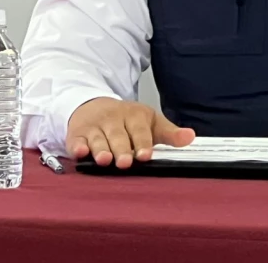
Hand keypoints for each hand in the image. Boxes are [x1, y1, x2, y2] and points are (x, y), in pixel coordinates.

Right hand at [66, 98, 195, 168]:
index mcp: (134, 115)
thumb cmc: (125, 119)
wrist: (93, 105)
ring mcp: (94, 127)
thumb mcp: (150, 122)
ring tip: (105, 160)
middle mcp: (113, 120)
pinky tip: (79, 152)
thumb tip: (190, 137)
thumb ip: (169, 133)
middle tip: (125, 162)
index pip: (139, 130)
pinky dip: (77, 147)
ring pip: (98, 139)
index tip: (145, 155)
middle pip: (118, 136)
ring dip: (101, 149)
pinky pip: (76, 141)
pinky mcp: (77, 134)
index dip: (142, 143)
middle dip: (121, 149)